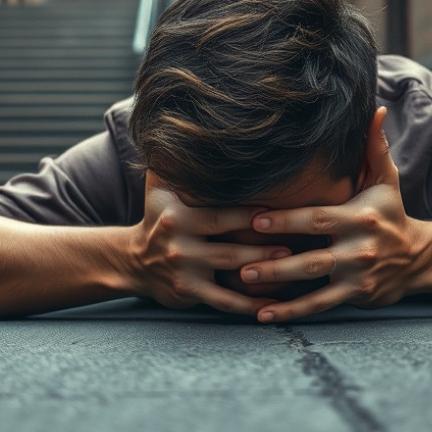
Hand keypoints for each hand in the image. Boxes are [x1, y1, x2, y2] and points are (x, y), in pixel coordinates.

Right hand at [124, 172, 289, 314]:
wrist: (133, 261)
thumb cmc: (157, 217)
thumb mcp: (157, 187)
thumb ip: (172, 161)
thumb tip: (181, 124)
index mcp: (176, 216)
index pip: (220, 214)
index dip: (249, 213)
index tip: (279, 210)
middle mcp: (179, 244)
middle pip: (230, 245)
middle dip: (264, 244)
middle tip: (298, 241)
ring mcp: (185, 271)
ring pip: (231, 271)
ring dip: (264, 270)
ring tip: (292, 266)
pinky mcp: (188, 294)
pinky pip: (225, 302)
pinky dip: (250, 306)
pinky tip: (274, 306)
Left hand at [241, 107, 423, 321]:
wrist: (420, 257)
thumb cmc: (392, 214)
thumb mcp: (386, 180)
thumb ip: (374, 147)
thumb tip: (374, 109)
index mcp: (359, 217)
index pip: (318, 218)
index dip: (287, 220)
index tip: (255, 218)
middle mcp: (359, 248)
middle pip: (312, 256)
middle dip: (275, 260)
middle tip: (240, 262)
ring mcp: (357, 275)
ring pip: (313, 284)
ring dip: (277, 287)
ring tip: (245, 285)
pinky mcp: (356, 296)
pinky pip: (319, 306)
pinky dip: (292, 312)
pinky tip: (264, 315)